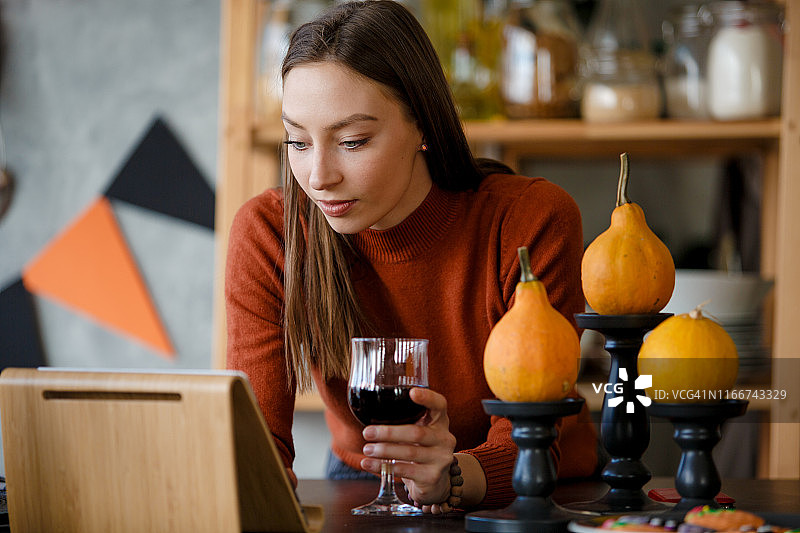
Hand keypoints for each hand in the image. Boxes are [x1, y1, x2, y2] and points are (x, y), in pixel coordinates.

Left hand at [360, 387, 455, 512]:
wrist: (435, 481)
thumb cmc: (419, 448)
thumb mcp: (418, 431)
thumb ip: (404, 420)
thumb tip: (367, 411)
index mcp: (440, 421)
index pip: (439, 405)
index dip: (427, 397)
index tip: (412, 392)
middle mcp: (444, 438)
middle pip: (417, 433)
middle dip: (389, 433)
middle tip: (367, 433)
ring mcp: (441, 459)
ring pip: (410, 453)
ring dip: (384, 450)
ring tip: (367, 449)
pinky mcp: (432, 477)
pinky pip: (405, 471)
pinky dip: (383, 467)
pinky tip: (368, 464)